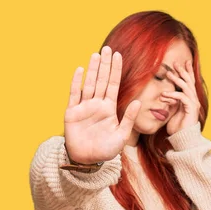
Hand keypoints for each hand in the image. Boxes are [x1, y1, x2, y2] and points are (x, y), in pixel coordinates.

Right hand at [64, 46, 141, 163]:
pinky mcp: (72, 112)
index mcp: (109, 109)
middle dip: (104, 65)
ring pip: (89, 84)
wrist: (87, 160)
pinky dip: (77, 82)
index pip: (113, 85)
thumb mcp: (121, 136)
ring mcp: (84, 107)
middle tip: (107, 48)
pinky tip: (80, 70)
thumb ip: (128, 119)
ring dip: (92, 70)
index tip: (119, 56)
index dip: (115, 71)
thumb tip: (138, 102)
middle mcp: (96, 105)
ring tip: (96, 55)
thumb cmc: (105, 150)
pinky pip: (74, 94)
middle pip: (101, 80)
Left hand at [161, 60, 200, 134]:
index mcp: (189, 100)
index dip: (186, 72)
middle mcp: (193, 100)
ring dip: (177, 80)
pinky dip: (173, 95)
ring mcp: (193, 104)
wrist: (182, 139)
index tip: (181, 63)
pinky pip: (182, 98)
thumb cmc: (177, 127)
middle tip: (175, 63)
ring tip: (168, 74)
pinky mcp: (191, 109)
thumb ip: (171, 102)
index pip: (189, 83)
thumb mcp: (172, 111)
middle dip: (183, 71)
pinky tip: (164, 94)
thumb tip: (164, 94)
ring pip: (186, 87)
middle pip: (189, 82)